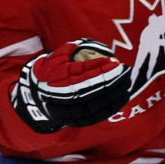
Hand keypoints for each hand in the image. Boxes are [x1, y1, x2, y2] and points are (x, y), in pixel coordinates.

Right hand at [11, 40, 131, 132]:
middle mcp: (68, 94)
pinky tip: (124, 94)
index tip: (115, 62)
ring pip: (100, 100)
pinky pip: (102, 112)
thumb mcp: (53, 59)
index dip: (101, 67)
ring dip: (117, 91)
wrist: (37, 99)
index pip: (85, 72)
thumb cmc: (50, 75)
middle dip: (113, 79)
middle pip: (96, 87)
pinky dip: (114, 104)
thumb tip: (84, 44)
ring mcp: (75, 109)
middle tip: (126, 70)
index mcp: (61, 78)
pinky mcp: (82, 119)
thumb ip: (68, 51)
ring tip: (127, 81)